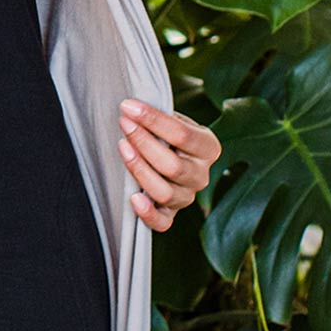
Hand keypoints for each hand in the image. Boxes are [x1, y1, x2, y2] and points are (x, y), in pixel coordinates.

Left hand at [116, 97, 220, 232]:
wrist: (171, 154)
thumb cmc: (168, 134)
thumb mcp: (173, 120)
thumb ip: (162, 116)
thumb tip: (133, 109)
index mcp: (208, 147)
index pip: (182, 135)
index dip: (153, 120)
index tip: (129, 107)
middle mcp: (201, 175)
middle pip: (173, 166)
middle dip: (143, 142)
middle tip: (123, 124)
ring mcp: (187, 196)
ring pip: (165, 192)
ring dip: (140, 169)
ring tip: (122, 149)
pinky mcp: (171, 214)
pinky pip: (163, 223)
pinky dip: (148, 213)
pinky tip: (133, 197)